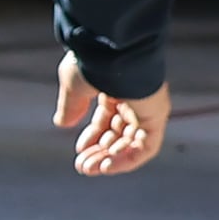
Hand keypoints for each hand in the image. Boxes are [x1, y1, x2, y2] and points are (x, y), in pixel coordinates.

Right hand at [55, 56, 168, 177]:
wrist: (111, 50)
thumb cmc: (92, 61)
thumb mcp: (73, 86)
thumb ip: (70, 106)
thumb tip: (62, 124)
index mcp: (115, 87)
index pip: (107, 120)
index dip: (92, 138)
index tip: (79, 151)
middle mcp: (134, 98)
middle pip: (119, 134)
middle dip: (100, 152)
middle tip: (83, 167)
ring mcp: (147, 107)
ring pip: (132, 143)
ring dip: (112, 159)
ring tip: (92, 169)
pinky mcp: (156, 116)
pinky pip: (146, 146)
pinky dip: (128, 159)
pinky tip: (108, 166)